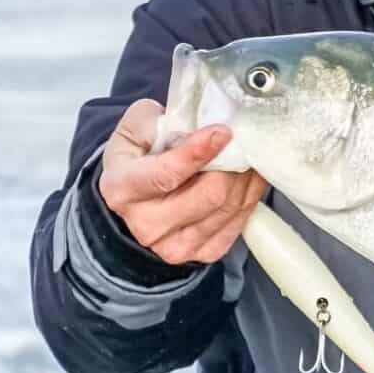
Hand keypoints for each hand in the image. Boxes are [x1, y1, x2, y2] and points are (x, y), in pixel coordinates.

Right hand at [95, 99, 268, 264]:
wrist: (137, 199)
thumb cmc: (138, 160)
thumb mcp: (135, 129)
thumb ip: (156, 120)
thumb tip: (193, 122)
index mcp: (123, 189)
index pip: (166, 175)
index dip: (198, 153)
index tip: (222, 132)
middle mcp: (146, 224)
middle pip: (210, 194)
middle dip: (232, 164)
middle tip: (241, 141)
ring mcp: (175, 245)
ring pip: (230, 207)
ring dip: (246, 177)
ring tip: (246, 155)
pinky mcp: (203, 252)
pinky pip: (240, 222)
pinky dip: (250, 195)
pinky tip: (246, 177)